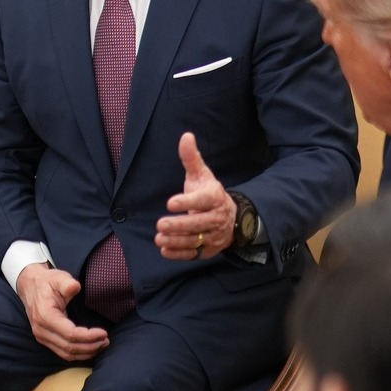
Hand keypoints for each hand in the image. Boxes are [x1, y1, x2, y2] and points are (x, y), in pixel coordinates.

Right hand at [15, 262, 108, 362]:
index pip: (69, 334)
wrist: (30, 286)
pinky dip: (79, 353)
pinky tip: (91, 348)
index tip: (103, 333)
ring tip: (102, 345)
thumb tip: (75, 287)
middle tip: (106, 340)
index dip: (88, 336)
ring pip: (66, 354)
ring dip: (86, 352)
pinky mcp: (45, 340)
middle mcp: (41, 330)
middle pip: (69, 347)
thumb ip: (66, 283)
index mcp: (45, 315)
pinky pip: (63, 353)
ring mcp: (42, 337)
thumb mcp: (57, 278)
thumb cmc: (46, 282)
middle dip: (90, 346)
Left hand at [156, 131, 236, 260]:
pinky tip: (165, 250)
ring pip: (195, 240)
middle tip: (160, 223)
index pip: (202, 200)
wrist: (231, 218)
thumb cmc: (209, 194)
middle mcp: (216, 218)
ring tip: (159, 238)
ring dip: (176, 241)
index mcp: (215, 198)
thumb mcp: (202, 175)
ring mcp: (213, 236)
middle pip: (198, 224)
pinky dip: (179, 254)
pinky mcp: (207, 249)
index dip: (187, 201)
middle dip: (179, 225)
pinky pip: (193, 254)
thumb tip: (186, 136)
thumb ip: (192, 158)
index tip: (169, 202)